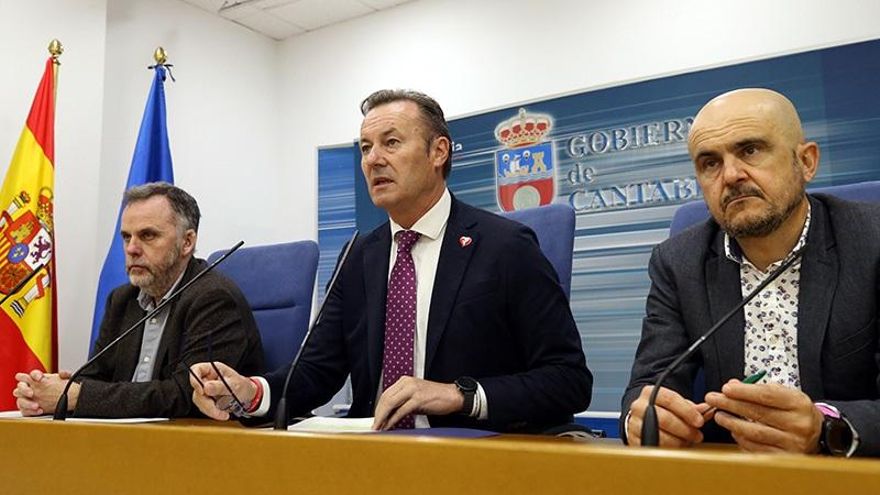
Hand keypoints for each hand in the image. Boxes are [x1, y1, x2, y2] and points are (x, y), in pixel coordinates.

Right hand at [13, 369, 76, 414]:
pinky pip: (24, 411)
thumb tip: (64, 373)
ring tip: (36, 405)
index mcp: (35, 378)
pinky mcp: (26, 408)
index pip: (31, 374)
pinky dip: (31, 412)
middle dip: (24, 389)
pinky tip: (39, 411)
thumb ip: (65, 375)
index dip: (34, 375)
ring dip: (27, 403)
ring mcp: (25, 398)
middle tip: (32, 393)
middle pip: (20, 386)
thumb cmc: (56, 387)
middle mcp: (27, 387)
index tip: (40, 378)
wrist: (57, 398)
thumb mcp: (62, 380)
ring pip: (20, 400)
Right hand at [189, 362, 255, 420]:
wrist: (248, 395)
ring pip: (199, 400)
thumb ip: (220, 386)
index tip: (202, 391)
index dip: (195, 379)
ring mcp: (206, 389)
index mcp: (213, 369)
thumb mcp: (235, 385)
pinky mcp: (207, 399)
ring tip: (223, 414)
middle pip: (197, 389)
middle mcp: (207, 378)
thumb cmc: (243, 385)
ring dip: (210, 410)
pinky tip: (222, 414)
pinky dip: (212, 412)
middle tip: (217, 410)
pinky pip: (204, 407)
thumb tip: (206, 387)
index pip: (196, 369)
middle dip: (206, 402)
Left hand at [372, 376, 463, 430]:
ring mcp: (413, 390)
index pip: (385, 394)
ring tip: (379, 428)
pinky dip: (392, 420)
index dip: (378, 408)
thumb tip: (388, 416)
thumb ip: (402, 403)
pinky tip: (389, 426)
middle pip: (385, 398)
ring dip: (382, 417)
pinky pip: (401, 411)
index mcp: (405, 381)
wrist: (453, 396)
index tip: (375, 419)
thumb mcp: (415, 398)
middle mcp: (407, 383)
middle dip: (378, 414)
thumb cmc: (436, 398)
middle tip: (374, 426)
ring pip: (390, 403)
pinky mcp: (418, 399)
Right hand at [626, 385, 706, 446]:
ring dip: (678, 442)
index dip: (687, 411)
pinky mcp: (633, 439)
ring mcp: (634, 423)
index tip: (700, 421)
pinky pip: (654, 448)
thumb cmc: (660, 409)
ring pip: (660, 436)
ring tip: (687, 442)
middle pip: (665, 419)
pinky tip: (676, 447)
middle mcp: (639, 406)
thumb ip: (691, 407)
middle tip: (697, 435)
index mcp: (650, 393)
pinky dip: (668, 450)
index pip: (670, 400)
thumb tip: (707, 410)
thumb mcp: (674, 404)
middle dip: (685, 429)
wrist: (639, 417)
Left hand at [705, 380, 822, 452]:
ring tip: (720, 415)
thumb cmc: (797, 412)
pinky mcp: (785, 457)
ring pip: (755, 432)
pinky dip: (742, 439)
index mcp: (799, 403)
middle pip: (758, 413)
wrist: (820, 434)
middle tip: (714, 399)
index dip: (744, 391)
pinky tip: (734, 431)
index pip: (766, 395)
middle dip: (731, 405)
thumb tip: (733, 385)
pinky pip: (757, 448)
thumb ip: (759, 389)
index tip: (726, 388)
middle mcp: (798, 423)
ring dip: (732, 423)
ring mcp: (792, 442)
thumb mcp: (785, 395)